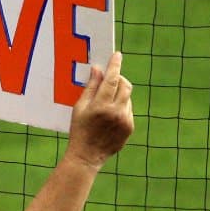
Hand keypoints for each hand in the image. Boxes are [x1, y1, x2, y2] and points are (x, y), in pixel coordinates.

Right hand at [66, 51, 134, 167]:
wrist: (87, 155)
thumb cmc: (79, 129)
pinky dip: (121, 106)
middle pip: (125, 86)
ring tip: (105, 103)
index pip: (111, 79)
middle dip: (119, 78)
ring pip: (127, 98)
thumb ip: (90, 87)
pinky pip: (128, 110)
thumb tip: (98, 69)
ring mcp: (125, 120)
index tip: (117, 55)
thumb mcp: (79, 107)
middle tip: (110, 78)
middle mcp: (116, 112)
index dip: (114, 66)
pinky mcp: (130, 127)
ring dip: (119, 94)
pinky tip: (109, 116)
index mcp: (101, 106)